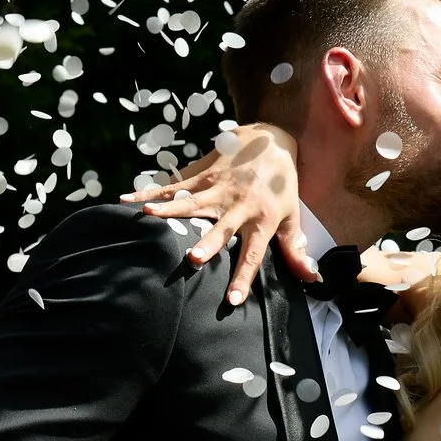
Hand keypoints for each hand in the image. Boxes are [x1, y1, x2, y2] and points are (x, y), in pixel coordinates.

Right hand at [129, 123, 316, 305]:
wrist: (270, 140)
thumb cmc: (281, 184)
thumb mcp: (291, 216)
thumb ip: (295, 250)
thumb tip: (312, 280)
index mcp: (260, 220)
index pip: (252, 255)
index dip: (242, 278)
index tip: (231, 300)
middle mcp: (237, 206)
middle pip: (220, 228)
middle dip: (207, 242)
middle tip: (193, 258)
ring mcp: (217, 189)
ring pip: (191, 203)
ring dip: (170, 211)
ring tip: (148, 219)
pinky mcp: (202, 175)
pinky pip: (174, 186)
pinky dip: (150, 193)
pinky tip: (129, 202)